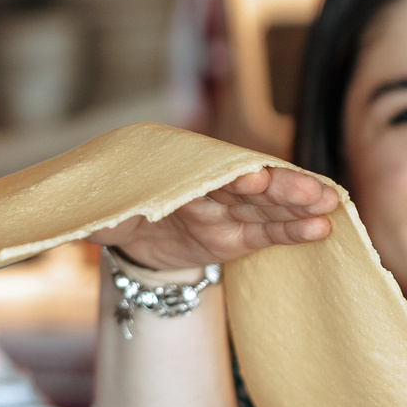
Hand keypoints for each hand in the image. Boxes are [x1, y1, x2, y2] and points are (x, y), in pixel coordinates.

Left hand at [97, 164, 338, 273]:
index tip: (253, 177)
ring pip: (264, 207)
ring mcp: (223, 210)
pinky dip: (290, 232)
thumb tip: (76, 220)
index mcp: (173, 170)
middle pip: (246, 185)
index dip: (230, 175)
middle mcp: (204, 185)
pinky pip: (264, 234)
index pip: (205, 171)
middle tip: (312, 189)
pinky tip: (320, 230)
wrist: (122, 234)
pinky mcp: (232, 236)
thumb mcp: (96, 212)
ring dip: (297, 206)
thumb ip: (97, 214)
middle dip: (280, 187)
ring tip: (330, 205)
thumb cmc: (110, 209)